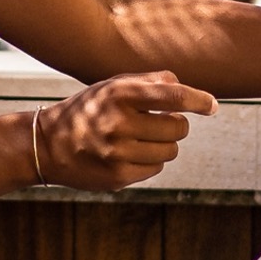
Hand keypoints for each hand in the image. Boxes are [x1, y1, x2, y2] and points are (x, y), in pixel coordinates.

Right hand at [34, 70, 216, 190]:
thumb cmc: (89, 108)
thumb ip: (149, 82)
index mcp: (119, 94)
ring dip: (166, 144)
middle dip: (176, 124)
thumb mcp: (112, 85)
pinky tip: (132, 152)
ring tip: (143, 137)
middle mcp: (118, 123)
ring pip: (171, 151)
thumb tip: (187, 89)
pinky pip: (155, 168)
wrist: (48, 144)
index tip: (212, 105)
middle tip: (159, 121)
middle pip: (178, 127)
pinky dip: (151, 160)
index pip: (172, 96)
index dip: (198, 100)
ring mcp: (117, 153)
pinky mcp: (117, 177)